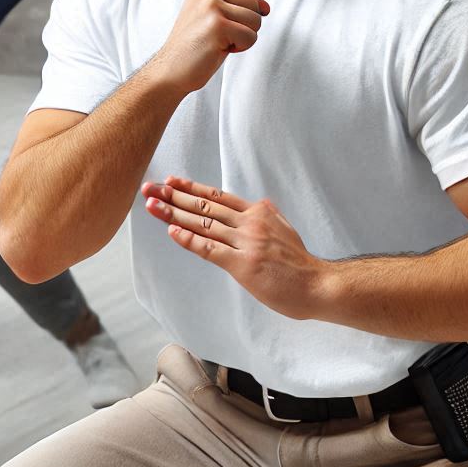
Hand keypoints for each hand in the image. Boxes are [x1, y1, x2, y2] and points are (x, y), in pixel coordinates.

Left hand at [143, 176, 324, 319]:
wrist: (317, 285)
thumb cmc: (300, 263)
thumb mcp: (285, 228)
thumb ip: (268, 216)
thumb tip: (260, 203)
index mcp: (258, 212)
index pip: (218, 196)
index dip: (192, 188)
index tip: (171, 181)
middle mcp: (250, 222)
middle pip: (205, 206)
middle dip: (174, 196)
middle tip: (149, 188)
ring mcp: (246, 243)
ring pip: (204, 224)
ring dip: (174, 214)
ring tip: (152, 205)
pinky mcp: (244, 265)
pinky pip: (211, 249)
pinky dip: (190, 240)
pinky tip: (172, 233)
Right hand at [150, 0, 268, 95]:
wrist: (171, 68)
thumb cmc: (197, 43)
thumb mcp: (217, 14)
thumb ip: (242, 5)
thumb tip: (266, 7)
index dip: (243, 12)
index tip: (218, 22)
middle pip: (255, 4)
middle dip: (245, 25)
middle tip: (218, 34)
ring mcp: (211, 5)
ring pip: (256, 20)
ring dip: (242, 37)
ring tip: (218, 40)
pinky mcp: (217, 25)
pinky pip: (251, 37)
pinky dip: (240, 47)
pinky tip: (218, 48)